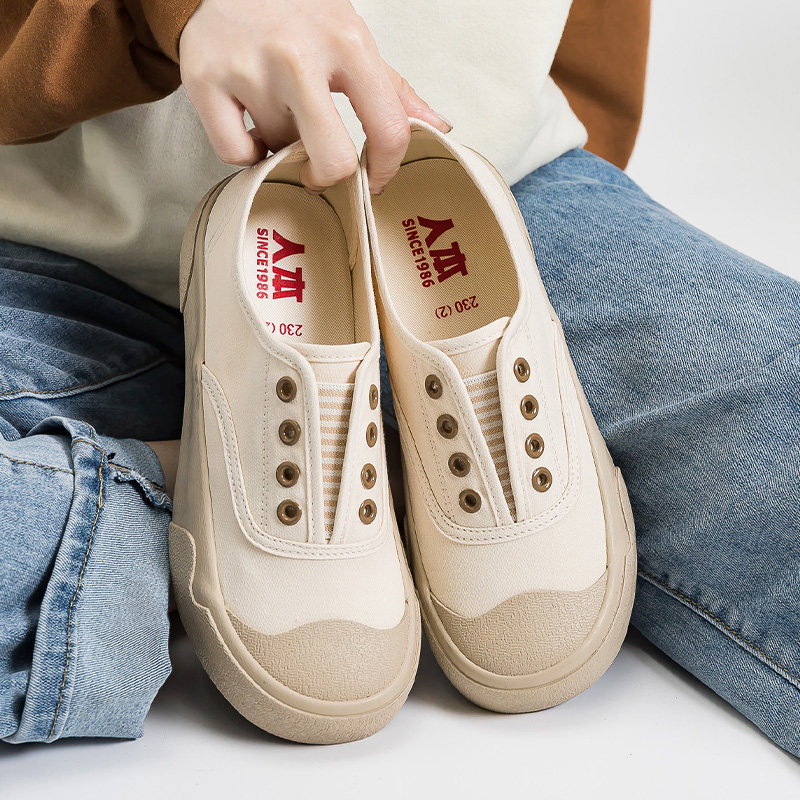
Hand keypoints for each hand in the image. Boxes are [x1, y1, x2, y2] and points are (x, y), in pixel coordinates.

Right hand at [179, 0, 450, 193]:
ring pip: (279, 153)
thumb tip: (437, 128)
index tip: (374, 177)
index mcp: (348, 43)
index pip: (388, 129)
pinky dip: (245, 151)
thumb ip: (393, 90)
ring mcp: (249, 68)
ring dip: (282, 146)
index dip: (385, 168)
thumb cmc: (297, 14)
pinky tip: (249, 123)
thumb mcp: (351, 39)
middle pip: (331, 161)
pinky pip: (236, 155)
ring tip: (278, 111)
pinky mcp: (205, 80)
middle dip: (327, 176)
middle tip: (319, 166)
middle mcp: (298, 55)